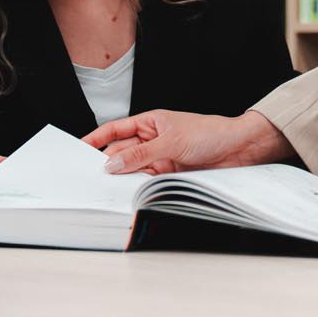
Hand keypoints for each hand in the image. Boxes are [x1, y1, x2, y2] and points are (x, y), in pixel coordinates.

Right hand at [82, 110, 292, 174]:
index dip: (96, 139)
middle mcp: (152, 141)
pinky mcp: (169, 176)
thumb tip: (112, 164)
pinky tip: (128, 194)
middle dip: (106, 163)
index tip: (78, 149)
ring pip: (132, 170)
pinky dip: (136, 189)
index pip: (115, 130)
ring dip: (122, 178)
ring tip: (106, 188)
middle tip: (89, 177)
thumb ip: (140, 154)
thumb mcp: (171, 141)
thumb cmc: (210, 133)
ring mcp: (160, 159)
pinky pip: (146, 183)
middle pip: (121, 153)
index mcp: (150, 123)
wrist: (239, 150)